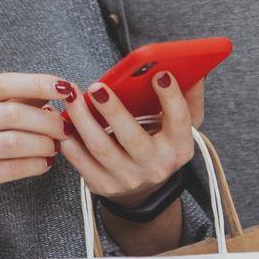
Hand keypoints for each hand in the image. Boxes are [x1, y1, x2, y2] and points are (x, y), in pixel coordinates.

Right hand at [0, 72, 67, 233]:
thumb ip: (1, 105)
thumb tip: (45, 91)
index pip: (1, 82)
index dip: (37, 82)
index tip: (64, 86)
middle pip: (13, 112)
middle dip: (47, 119)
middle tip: (65, 126)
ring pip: (14, 141)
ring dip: (43, 143)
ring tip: (55, 146)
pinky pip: (10, 169)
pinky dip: (34, 165)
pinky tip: (44, 164)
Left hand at [59, 74, 205, 204]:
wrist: (145, 187)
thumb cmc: (162, 144)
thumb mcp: (182, 125)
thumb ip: (189, 97)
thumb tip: (196, 70)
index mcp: (179, 147)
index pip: (179, 121)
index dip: (171, 98)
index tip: (160, 74)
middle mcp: (156, 166)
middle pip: (133, 138)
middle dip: (114, 111)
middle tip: (97, 87)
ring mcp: (129, 179)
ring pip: (102, 149)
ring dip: (84, 122)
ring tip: (73, 98)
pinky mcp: (104, 186)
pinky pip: (83, 164)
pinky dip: (71, 143)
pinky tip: (63, 123)